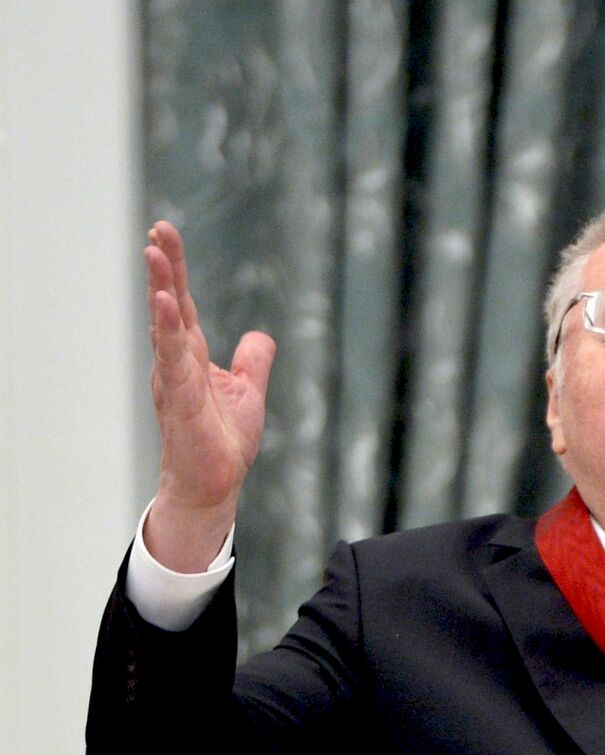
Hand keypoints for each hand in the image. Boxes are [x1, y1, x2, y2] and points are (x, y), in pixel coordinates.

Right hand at [144, 221, 275, 570]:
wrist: (215, 482)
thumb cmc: (224, 439)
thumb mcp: (248, 391)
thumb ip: (252, 361)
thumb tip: (258, 334)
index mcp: (193, 355)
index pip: (185, 303)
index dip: (177, 270)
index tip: (165, 234)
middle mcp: (178, 361)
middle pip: (171, 305)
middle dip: (165, 268)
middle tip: (158, 231)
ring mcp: (176, 379)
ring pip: (167, 326)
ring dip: (162, 289)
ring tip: (154, 255)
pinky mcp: (180, 399)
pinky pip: (172, 359)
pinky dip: (168, 331)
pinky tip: (165, 303)